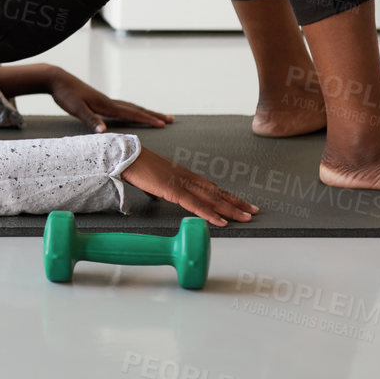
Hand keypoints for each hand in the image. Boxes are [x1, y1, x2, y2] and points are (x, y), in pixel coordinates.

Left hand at [47, 68, 173, 132]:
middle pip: (136, 109)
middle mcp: (109, 101)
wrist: (57, 79)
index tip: (163, 123)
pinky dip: (132, 110)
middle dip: (153, 115)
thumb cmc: (65, 94)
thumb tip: (104, 132)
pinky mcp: (100, 101)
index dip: (148, 119)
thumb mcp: (76, 109)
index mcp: (106, 105)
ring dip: (145, 112)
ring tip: (156, 116)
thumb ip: (90, 120)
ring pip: (131, 107)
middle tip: (170, 119)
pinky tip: (131, 113)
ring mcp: (105, 100)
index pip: (132, 113)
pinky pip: (122, 107)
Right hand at [120, 149, 257, 226]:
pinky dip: (209, 214)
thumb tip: (159, 195)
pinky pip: (195, 205)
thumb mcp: (153, 180)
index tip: (240, 202)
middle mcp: (187, 178)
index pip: (211, 187)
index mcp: (184, 175)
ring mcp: (181, 183)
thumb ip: (160, 188)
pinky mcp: (172, 190)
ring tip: (245, 217)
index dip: (227, 196)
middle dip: (236, 202)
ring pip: (211, 198)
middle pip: (217, 192)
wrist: (125, 157)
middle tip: (253, 211)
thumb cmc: (137, 167)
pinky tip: (220, 221)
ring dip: (230, 208)